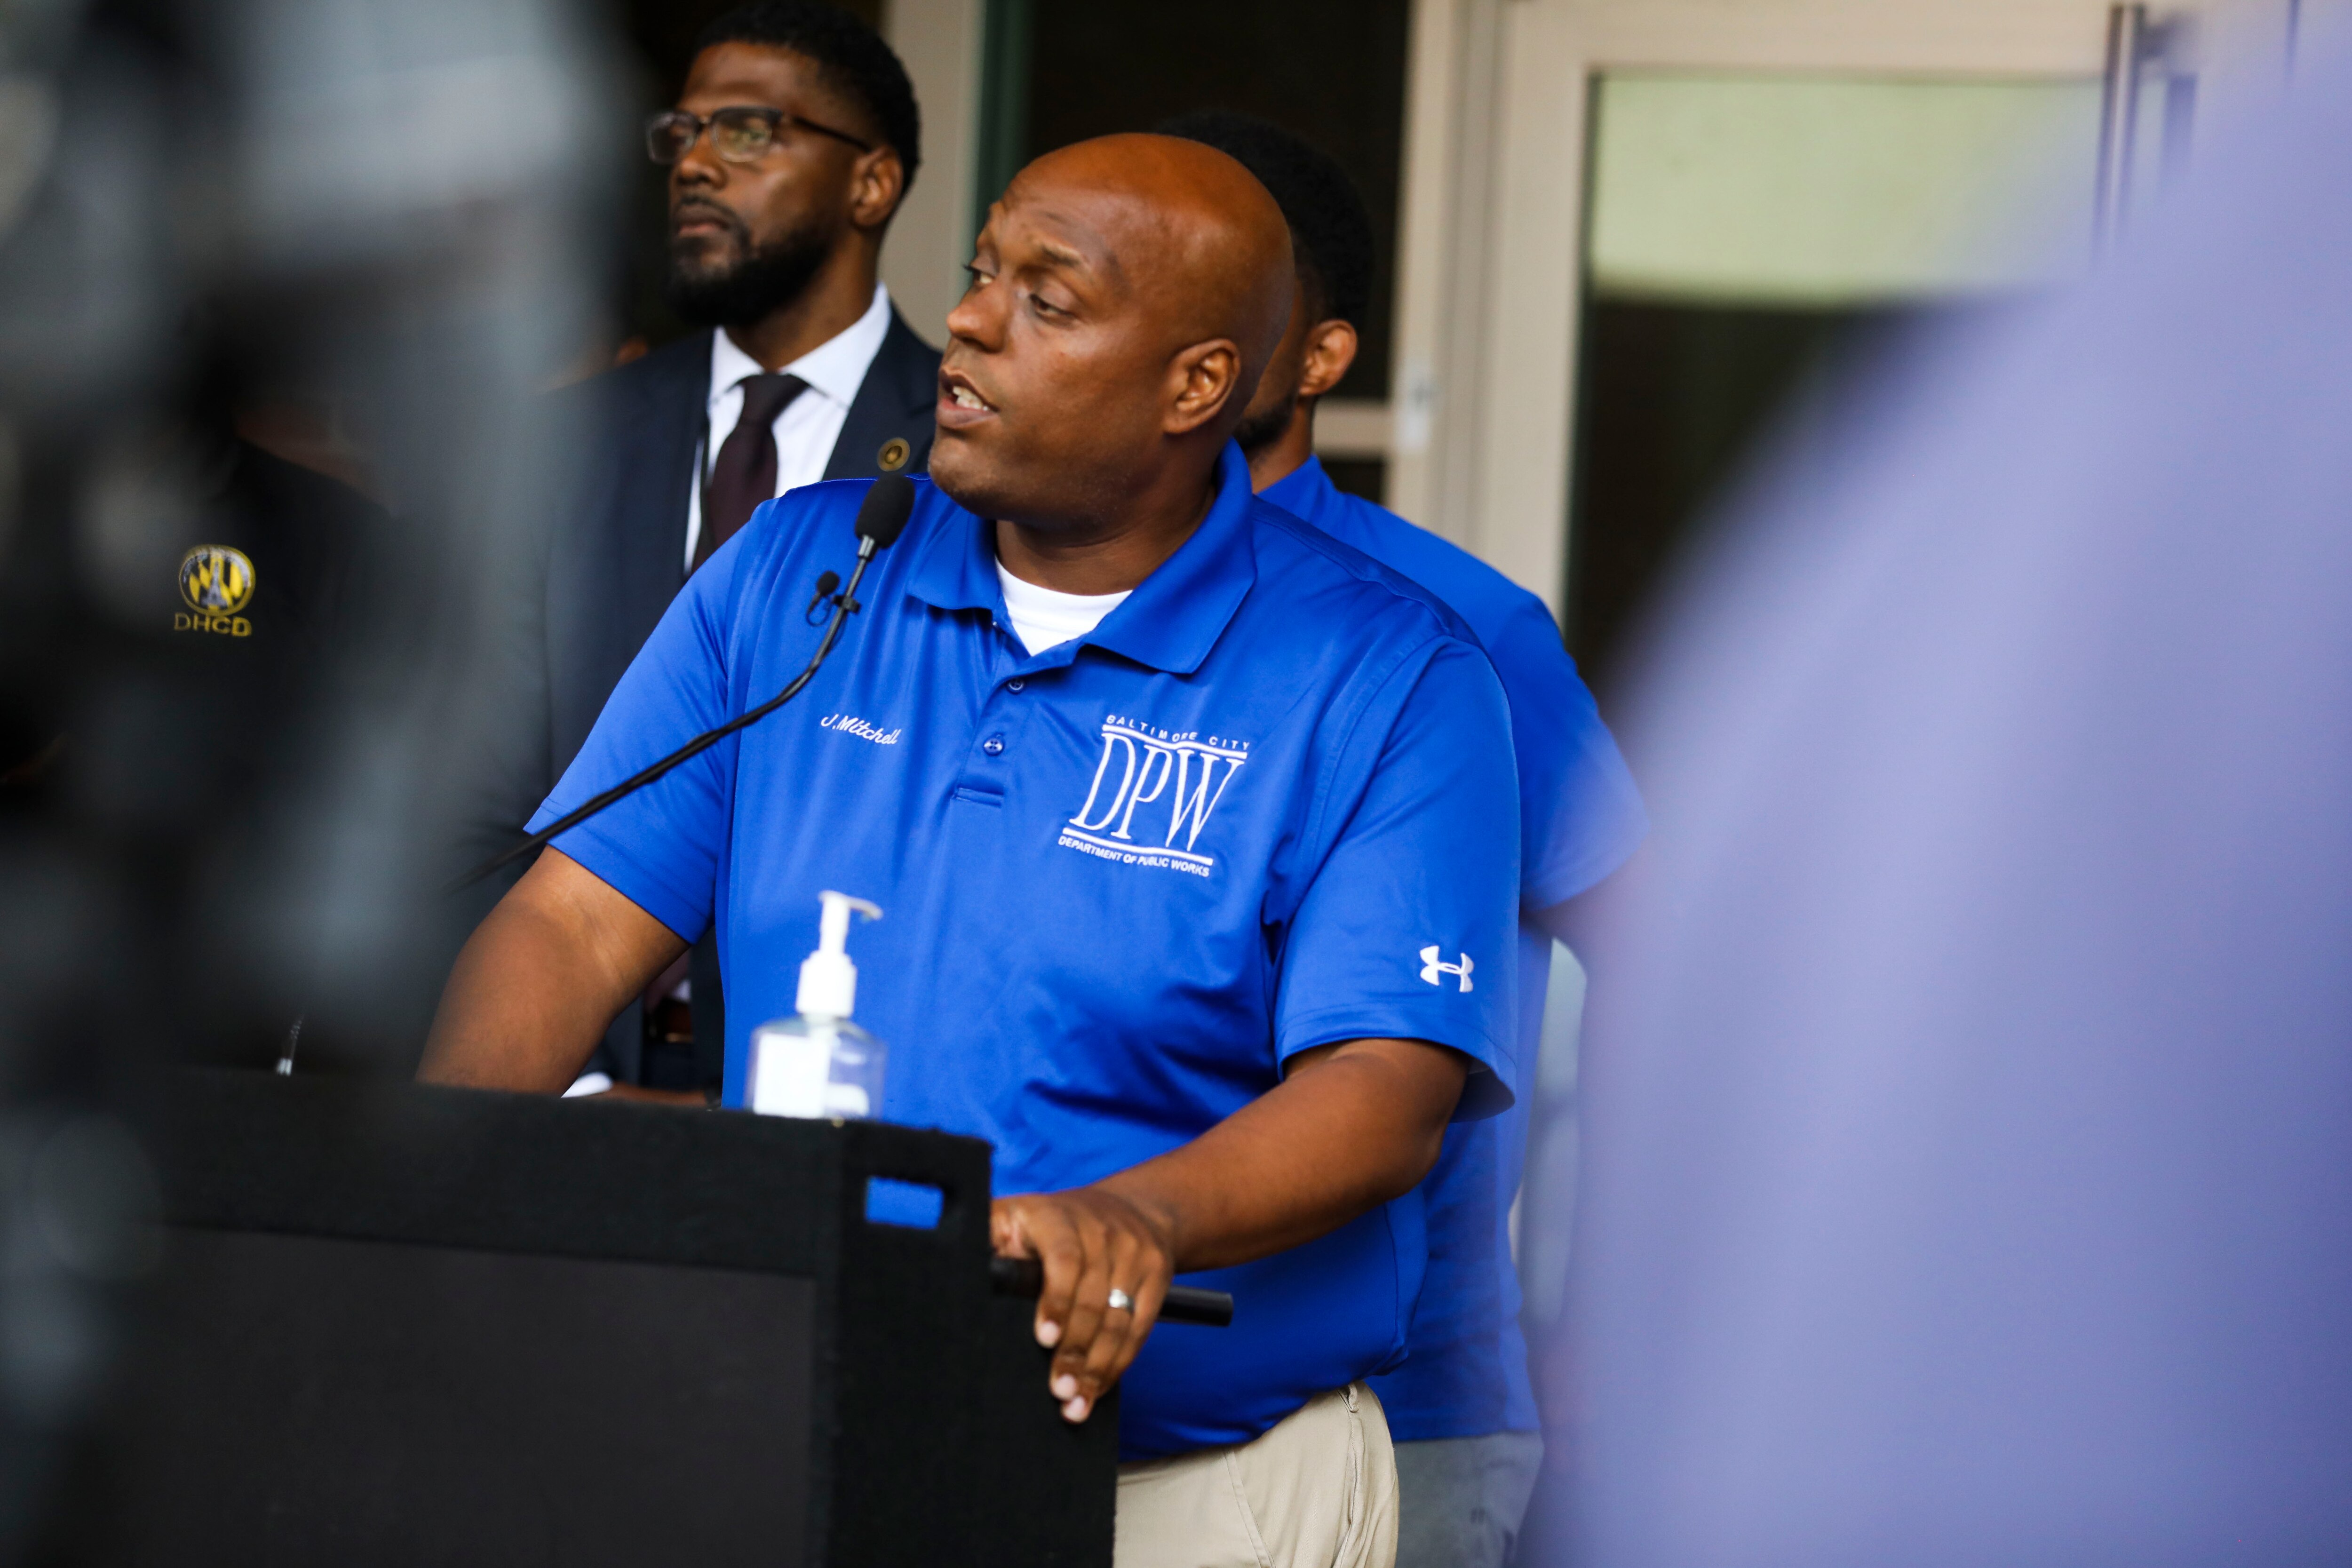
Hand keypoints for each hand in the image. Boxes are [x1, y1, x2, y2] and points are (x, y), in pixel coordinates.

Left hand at [991, 1187, 1175, 1423]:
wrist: (1134, 1206)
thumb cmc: (1055, 1224)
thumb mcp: (1016, 1218)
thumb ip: (987, 1244)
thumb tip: (945, 1274)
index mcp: (1056, 1215)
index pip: (1064, 1257)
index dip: (1055, 1300)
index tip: (1043, 1338)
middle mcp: (1101, 1229)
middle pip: (1093, 1297)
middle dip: (1074, 1350)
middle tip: (1056, 1389)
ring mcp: (1134, 1251)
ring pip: (1119, 1318)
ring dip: (1096, 1367)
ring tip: (1074, 1403)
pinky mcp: (1157, 1273)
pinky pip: (1140, 1327)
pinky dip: (1119, 1363)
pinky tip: (1098, 1388)